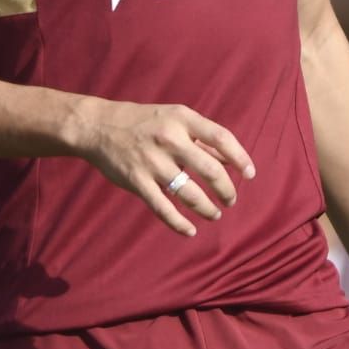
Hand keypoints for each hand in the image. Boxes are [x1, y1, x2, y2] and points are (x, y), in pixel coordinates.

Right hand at [70, 99, 255, 236]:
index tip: (250, 174)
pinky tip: (190, 230)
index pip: (222, 138)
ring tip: (214, 214)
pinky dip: (179, 223)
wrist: (98, 126)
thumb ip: (201, 139)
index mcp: (182, 119)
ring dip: (207, 208)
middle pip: (211, 170)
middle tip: (230, 200)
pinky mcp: (137, 181)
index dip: (240, 158)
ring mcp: (152, 161)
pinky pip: (163, 208)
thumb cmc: (143, 121)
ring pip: (190, 193)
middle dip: (226, 190)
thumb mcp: (174, 118)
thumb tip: (230, 159)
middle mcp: (170, 139)